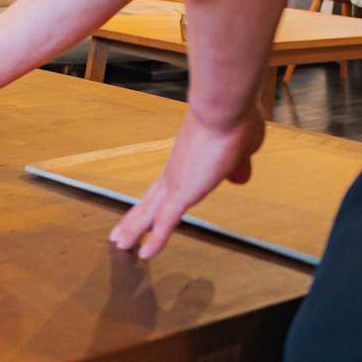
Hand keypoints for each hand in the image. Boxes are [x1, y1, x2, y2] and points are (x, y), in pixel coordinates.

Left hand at [109, 104, 265, 259]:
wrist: (224, 108)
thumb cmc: (234, 120)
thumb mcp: (242, 147)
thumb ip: (238, 163)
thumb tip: (239, 175)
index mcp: (186, 161)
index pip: (165, 187)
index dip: (154, 201)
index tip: (144, 210)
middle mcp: (175, 171)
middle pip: (148, 201)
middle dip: (134, 220)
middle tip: (119, 234)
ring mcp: (176, 182)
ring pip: (149, 214)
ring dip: (135, 231)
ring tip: (121, 245)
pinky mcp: (182, 192)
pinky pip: (166, 222)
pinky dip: (155, 240)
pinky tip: (145, 254)